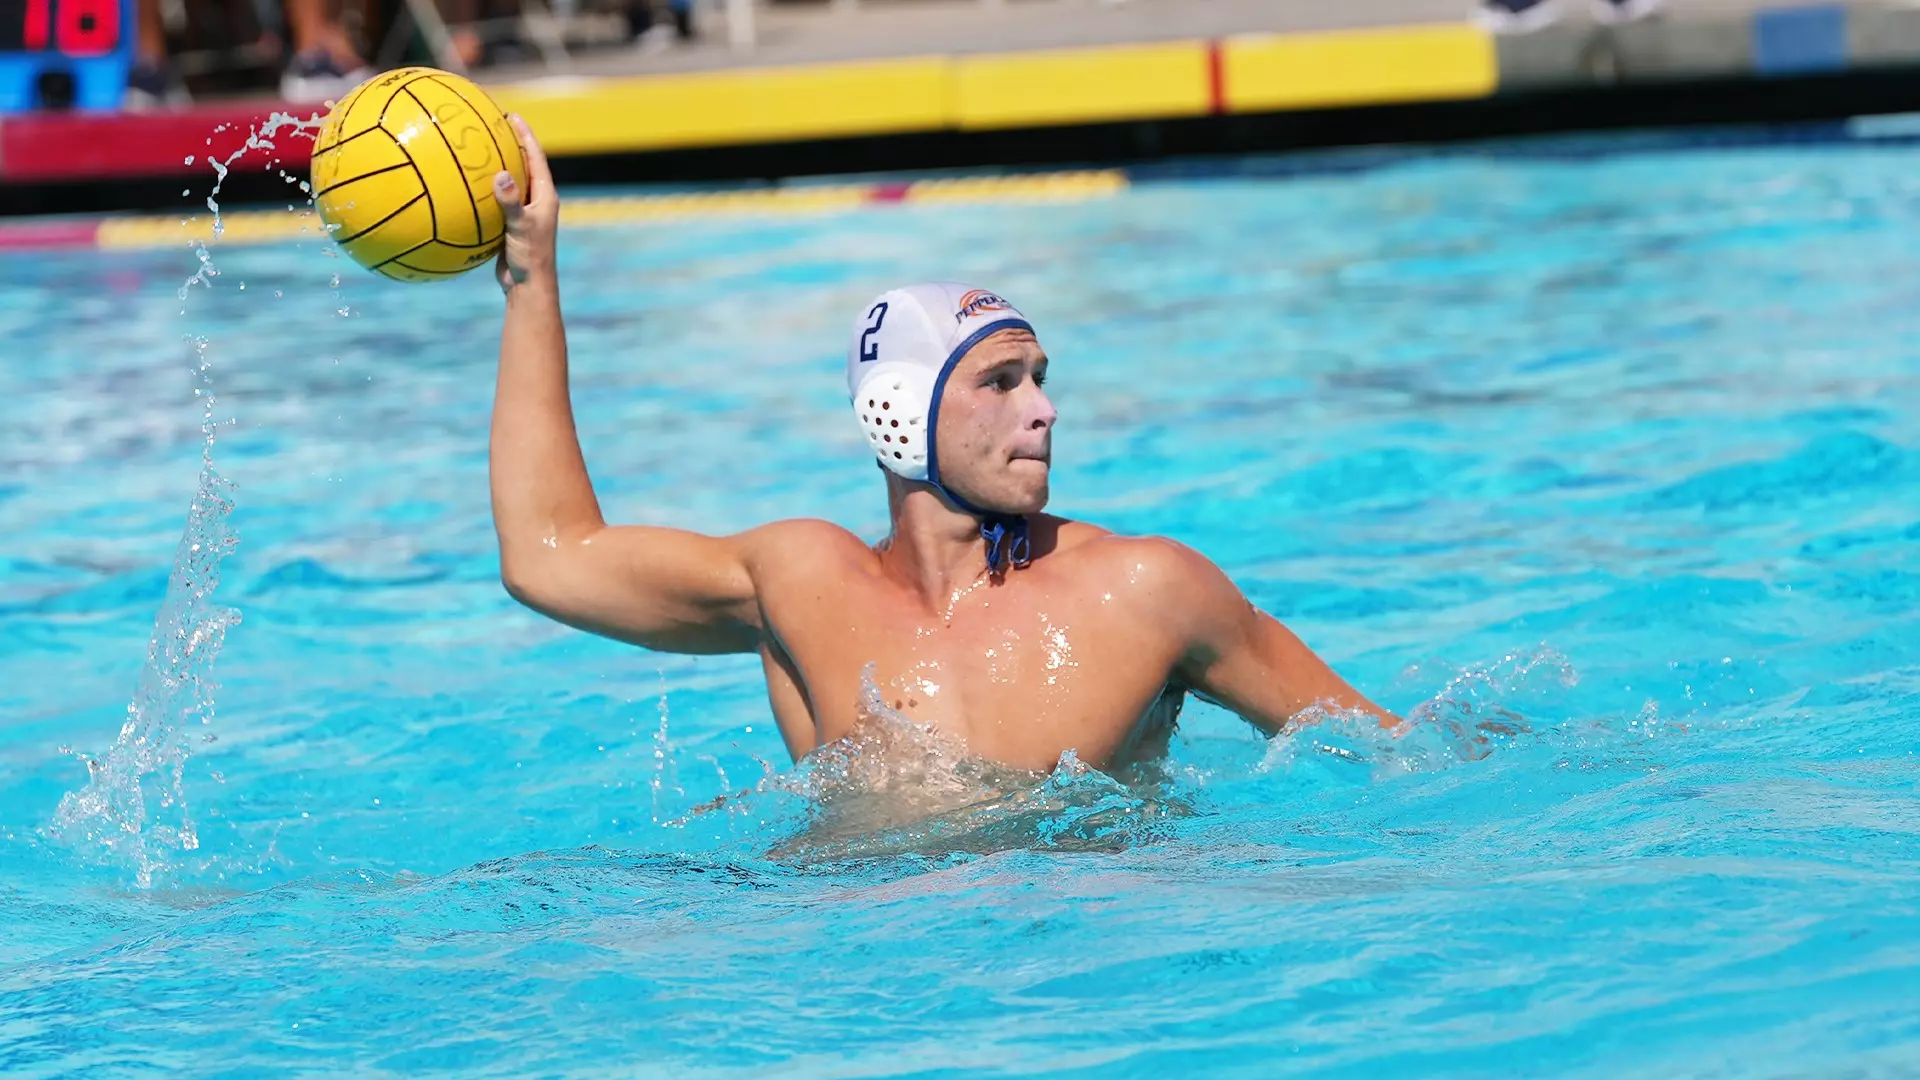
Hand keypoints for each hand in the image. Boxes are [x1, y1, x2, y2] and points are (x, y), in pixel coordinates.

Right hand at [492, 114, 557, 294]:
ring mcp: (522, 214)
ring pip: (508, 184)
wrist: (528, 288)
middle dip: (509, 144)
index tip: (513, 117)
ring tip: (475, 150)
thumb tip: (499, 175)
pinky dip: (481, 192)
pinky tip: (462, 187)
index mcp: (545, 197)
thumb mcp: (521, 227)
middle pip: (523, 165)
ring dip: (494, 167)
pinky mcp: (509, 226)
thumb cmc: (530, 257)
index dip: (525, 135)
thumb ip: (510, 201)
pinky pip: (494, 202)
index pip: (536, 158)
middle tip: (492, 125)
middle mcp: (536, 202)